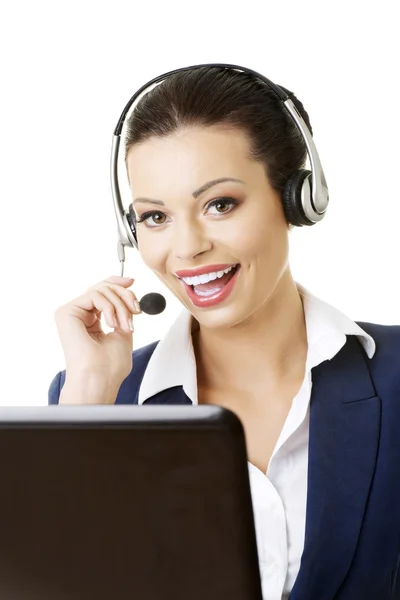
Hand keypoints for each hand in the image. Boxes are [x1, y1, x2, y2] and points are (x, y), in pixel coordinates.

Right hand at [54, 275, 140, 402]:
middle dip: (124, 295)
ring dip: (120, 306)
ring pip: (101, 290)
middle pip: (103, 287)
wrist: (99, 379)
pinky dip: (110, 306)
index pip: (101, 292)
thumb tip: (128, 290)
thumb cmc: (110, 366)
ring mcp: (71, 313)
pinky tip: (112, 323)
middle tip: (136, 310)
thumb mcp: (124, 331)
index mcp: (90, 320)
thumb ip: (123, 311)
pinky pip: (94, 295)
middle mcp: (79, 315)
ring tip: (125, 325)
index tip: (133, 283)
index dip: (117, 284)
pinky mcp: (66, 312)